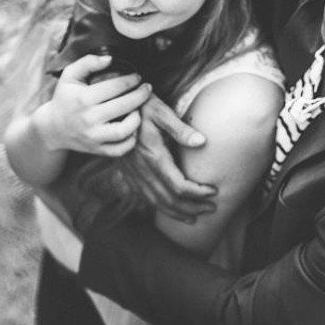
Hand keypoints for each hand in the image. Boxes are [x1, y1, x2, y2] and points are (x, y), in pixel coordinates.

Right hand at [38, 54, 150, 156]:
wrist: (52, 128)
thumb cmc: (65, 98)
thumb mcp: (70, 75)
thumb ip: (88, 62)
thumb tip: (110, 59)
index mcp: (83, 98)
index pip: (115, 87)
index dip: (131, 80)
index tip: (138, 76)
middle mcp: (89, 118)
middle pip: (124, 106)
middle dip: (140, 95)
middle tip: (147, 88)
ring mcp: (93, 136)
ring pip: (124, 130)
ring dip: (137, 118)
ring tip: (139, 109)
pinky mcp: (97, 149)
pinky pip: (121, 149)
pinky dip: (131, 139)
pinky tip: (132, 127)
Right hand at [133, 94, 216, 222]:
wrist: (111, 110)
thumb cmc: (140, 107)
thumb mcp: (160, 111)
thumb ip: (180, 128)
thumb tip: (201, 142)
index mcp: (153, 157)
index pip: (179, 185)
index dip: (198, 192)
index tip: (214, 191)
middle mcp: (142, 170)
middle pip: (169, 199)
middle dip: (192, 207)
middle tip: (212, 208)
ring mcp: (133, 174)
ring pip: (156, 202)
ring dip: (177, 212)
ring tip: (194, 217)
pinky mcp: (127, 174)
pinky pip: (144, 198)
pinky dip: (159, 207)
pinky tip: (169, 209)